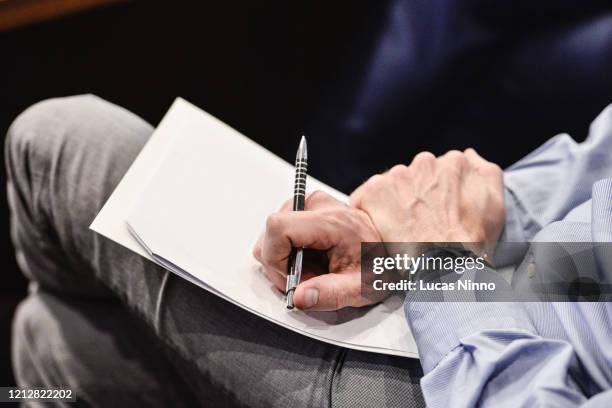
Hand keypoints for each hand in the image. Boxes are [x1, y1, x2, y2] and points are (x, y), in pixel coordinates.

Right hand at [253, 191, 384, 310]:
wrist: (393, 248)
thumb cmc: (379, 265)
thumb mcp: (362, 288)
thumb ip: (330, 294)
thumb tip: (299, 297)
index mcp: (332, 221)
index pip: (278, 227)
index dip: (275, 257)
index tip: (291, 277)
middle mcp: (318, 205)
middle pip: (271, 232)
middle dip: (281, 263)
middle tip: (310, 278)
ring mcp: (310, 204)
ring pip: (272, 233)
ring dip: (285, 258)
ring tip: (313, 269)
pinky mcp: (306, 209)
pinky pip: (280, 231)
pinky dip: (289, 251)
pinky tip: (310, 260)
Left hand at [350, 149, 504, 256]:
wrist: (444, 263)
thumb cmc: (471, 241)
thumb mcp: (495, 204)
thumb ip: (485, 171)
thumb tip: (470, 154)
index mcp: (455, 162)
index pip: (438, 172)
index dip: (435, 196)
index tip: (434, 214)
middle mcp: (425, 162)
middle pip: (413, 177)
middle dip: (413, 197)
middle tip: (417, 225)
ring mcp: (397, 175)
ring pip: (389, 187)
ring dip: (391, 204)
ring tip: (400, 231)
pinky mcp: (374, 191)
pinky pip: (364, 199)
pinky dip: (369, 213)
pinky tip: (381, 231)